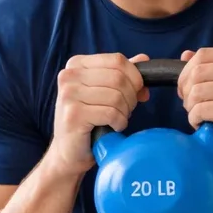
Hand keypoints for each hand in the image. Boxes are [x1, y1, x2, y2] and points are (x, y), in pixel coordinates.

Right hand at [49, 52, 151, 175]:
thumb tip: (144, 59)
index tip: (137, 92)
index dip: (134, 77)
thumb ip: (121, 74)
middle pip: (119, 77)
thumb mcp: (103, 92)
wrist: (68, 153)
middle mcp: (69, 76)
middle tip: (126, 111)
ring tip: (118, 120)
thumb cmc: (88, 122)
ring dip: (125, 112)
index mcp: (76, 64)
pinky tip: (113, 128)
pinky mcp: (74, 114)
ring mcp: (69, 95)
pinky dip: (119, 122)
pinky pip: (111, 113)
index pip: (117, 60)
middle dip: (131, 97)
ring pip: (116, 96)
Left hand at [177, 48, 212, 174]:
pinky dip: (194, 119)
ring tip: (199, 116)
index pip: (203, 54)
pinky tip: (203, 125)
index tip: (186, 89)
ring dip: (190, 107)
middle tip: (192, 106)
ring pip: (196, 91)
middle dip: (186, 91)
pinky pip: (199, 110)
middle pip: (197, 72)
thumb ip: (212, 69)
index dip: (186, 72)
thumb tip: (184, 55)